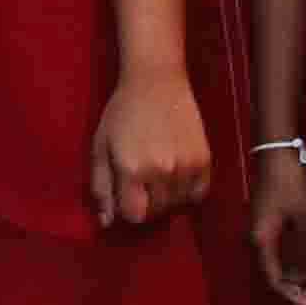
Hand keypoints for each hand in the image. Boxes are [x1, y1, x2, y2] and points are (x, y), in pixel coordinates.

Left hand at [89, 70, 211, 228]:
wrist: (156, 81)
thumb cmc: (122, 112)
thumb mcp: (101, 146)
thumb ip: (101, 185)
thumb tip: (106, 222)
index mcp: (132, 169)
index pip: (134, 216)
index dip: (128, 209)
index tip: (126, 195)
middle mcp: (161, 172)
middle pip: (156, 211)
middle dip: (146, 202)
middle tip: (141, 179)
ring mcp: (186, 167)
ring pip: (177, 204)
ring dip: (166, 196)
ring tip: (157, 172)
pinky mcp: (204, 160)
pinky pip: (198, 194)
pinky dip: (188, 191)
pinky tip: (176, 173)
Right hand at [248, 151, 305, 304]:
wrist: (275, 153)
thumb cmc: (288, 184)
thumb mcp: (305, 218)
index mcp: (261, 239)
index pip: (273, 279)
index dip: (291, 295)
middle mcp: (257, 238)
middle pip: (274, 274)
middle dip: (297, 289)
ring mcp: (261, 231)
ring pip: (277, 264)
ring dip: (297, 277)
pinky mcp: (267, 224)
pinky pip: (279, 252)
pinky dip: (294, 263)